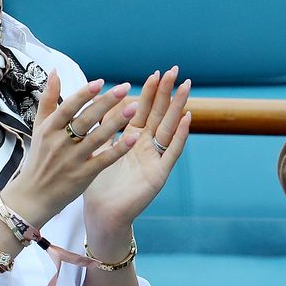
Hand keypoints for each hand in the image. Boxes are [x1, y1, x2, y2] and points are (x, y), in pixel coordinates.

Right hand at [0, 73, 139, 228]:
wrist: (34, 195)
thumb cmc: (40, 157)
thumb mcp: (39, 127)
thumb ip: (48, 99)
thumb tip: (55, 71)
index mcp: (49, 129)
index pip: (68, 107)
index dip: (84, 94)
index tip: (101, 81)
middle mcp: (60, 143)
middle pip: (86, 119)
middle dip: (106, 103)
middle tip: (125, 87)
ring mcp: (73, 160)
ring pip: (98, 137)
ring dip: (117, 122)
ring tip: (135, 107)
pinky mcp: (84, 175)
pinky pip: (105, 159)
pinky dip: (119, 148)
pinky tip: (134, 137)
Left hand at [83, 67, 190, 238]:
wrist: (101, 213)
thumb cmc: (97, 184)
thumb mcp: (98, 149)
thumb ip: (102, 127)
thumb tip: (97, 102)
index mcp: (130, 139)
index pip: (143, 110)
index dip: (150, 92)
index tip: (156, 72)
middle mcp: (145, 146)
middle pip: (159, 114)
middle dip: (167, 93)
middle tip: (176, 71)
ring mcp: (154, 158)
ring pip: (168, 127)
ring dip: (178, 107)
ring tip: (187, 88)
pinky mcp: (159, 173)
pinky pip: (171, 151)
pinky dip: (180, 134)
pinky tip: (188, 118)